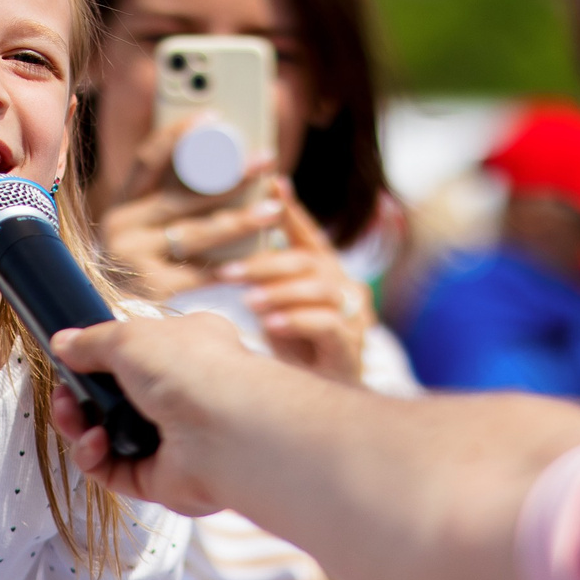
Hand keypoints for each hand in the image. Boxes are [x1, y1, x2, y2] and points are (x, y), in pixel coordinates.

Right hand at [49, 311, 300, 514]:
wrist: (226, 429)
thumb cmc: (190, 370)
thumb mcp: (130, 336)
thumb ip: (92, 341)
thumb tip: (64, 344)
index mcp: (187, 350)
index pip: (138, 353)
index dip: (102, 357)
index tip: (72, 357)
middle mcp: (182, 395)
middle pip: (115, 398)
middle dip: (80, 397)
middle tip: (63, 394)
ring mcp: (171, 440)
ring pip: (108, 436)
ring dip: (81, 426)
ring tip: (70, 414)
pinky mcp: (160, 479)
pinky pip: (113, 470)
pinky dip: (95, 457)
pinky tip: (95, 443)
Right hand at [97, 117, 280, 299]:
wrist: (111, 325)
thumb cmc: (141, 271)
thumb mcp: (144, 233)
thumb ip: (169, 205)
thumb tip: (227, 169)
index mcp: (120, 205)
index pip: (148, 159)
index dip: (179, 134)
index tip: (213, 116)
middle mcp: (120, 227)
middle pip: (183, 195)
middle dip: (230, 176)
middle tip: (265, 161)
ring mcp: (132, 258)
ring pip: (197, 232)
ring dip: (240, 219)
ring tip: (272, 208)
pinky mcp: (151, 290)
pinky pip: (203, 273)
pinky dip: (232, 265)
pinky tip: (259, 256)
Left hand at [213, 179, 370, 382]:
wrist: (320, 395)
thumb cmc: (293, 345)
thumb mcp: (275, 304)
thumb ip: (263, 275)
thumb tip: (227, 240)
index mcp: (324, 270)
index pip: (307, 234)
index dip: (290, 209)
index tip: (271, 183)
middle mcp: (343, 286)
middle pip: (306, 261)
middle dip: (264, 265)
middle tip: (227, 273)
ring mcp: (351, 316)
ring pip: (317, 289)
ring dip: (279, 293)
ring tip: (249, 301)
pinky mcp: (349, 346)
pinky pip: (326, 324)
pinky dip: (296, 321)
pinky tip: (271, 326)